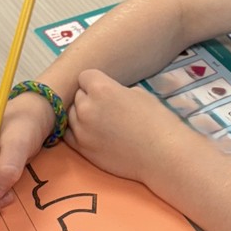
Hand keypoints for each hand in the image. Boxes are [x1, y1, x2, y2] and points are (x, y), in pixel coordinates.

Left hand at [65, 69, 187, 183]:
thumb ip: (115, 90)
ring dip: (81, 114)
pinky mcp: (82, 149)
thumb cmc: (156, 120)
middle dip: (88, 98)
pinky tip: (92, 133)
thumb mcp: (138, 93)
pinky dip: (77, 131)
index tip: (105, 89)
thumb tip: (106, 95)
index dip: (96, 82)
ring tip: (100, 121)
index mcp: (101, 88)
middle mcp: (86, 108)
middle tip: (106, 107)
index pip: (85, 76)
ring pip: (71, 114)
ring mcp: (81, 130)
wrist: (161, 154)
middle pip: (77, 95)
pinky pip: (68, 134)